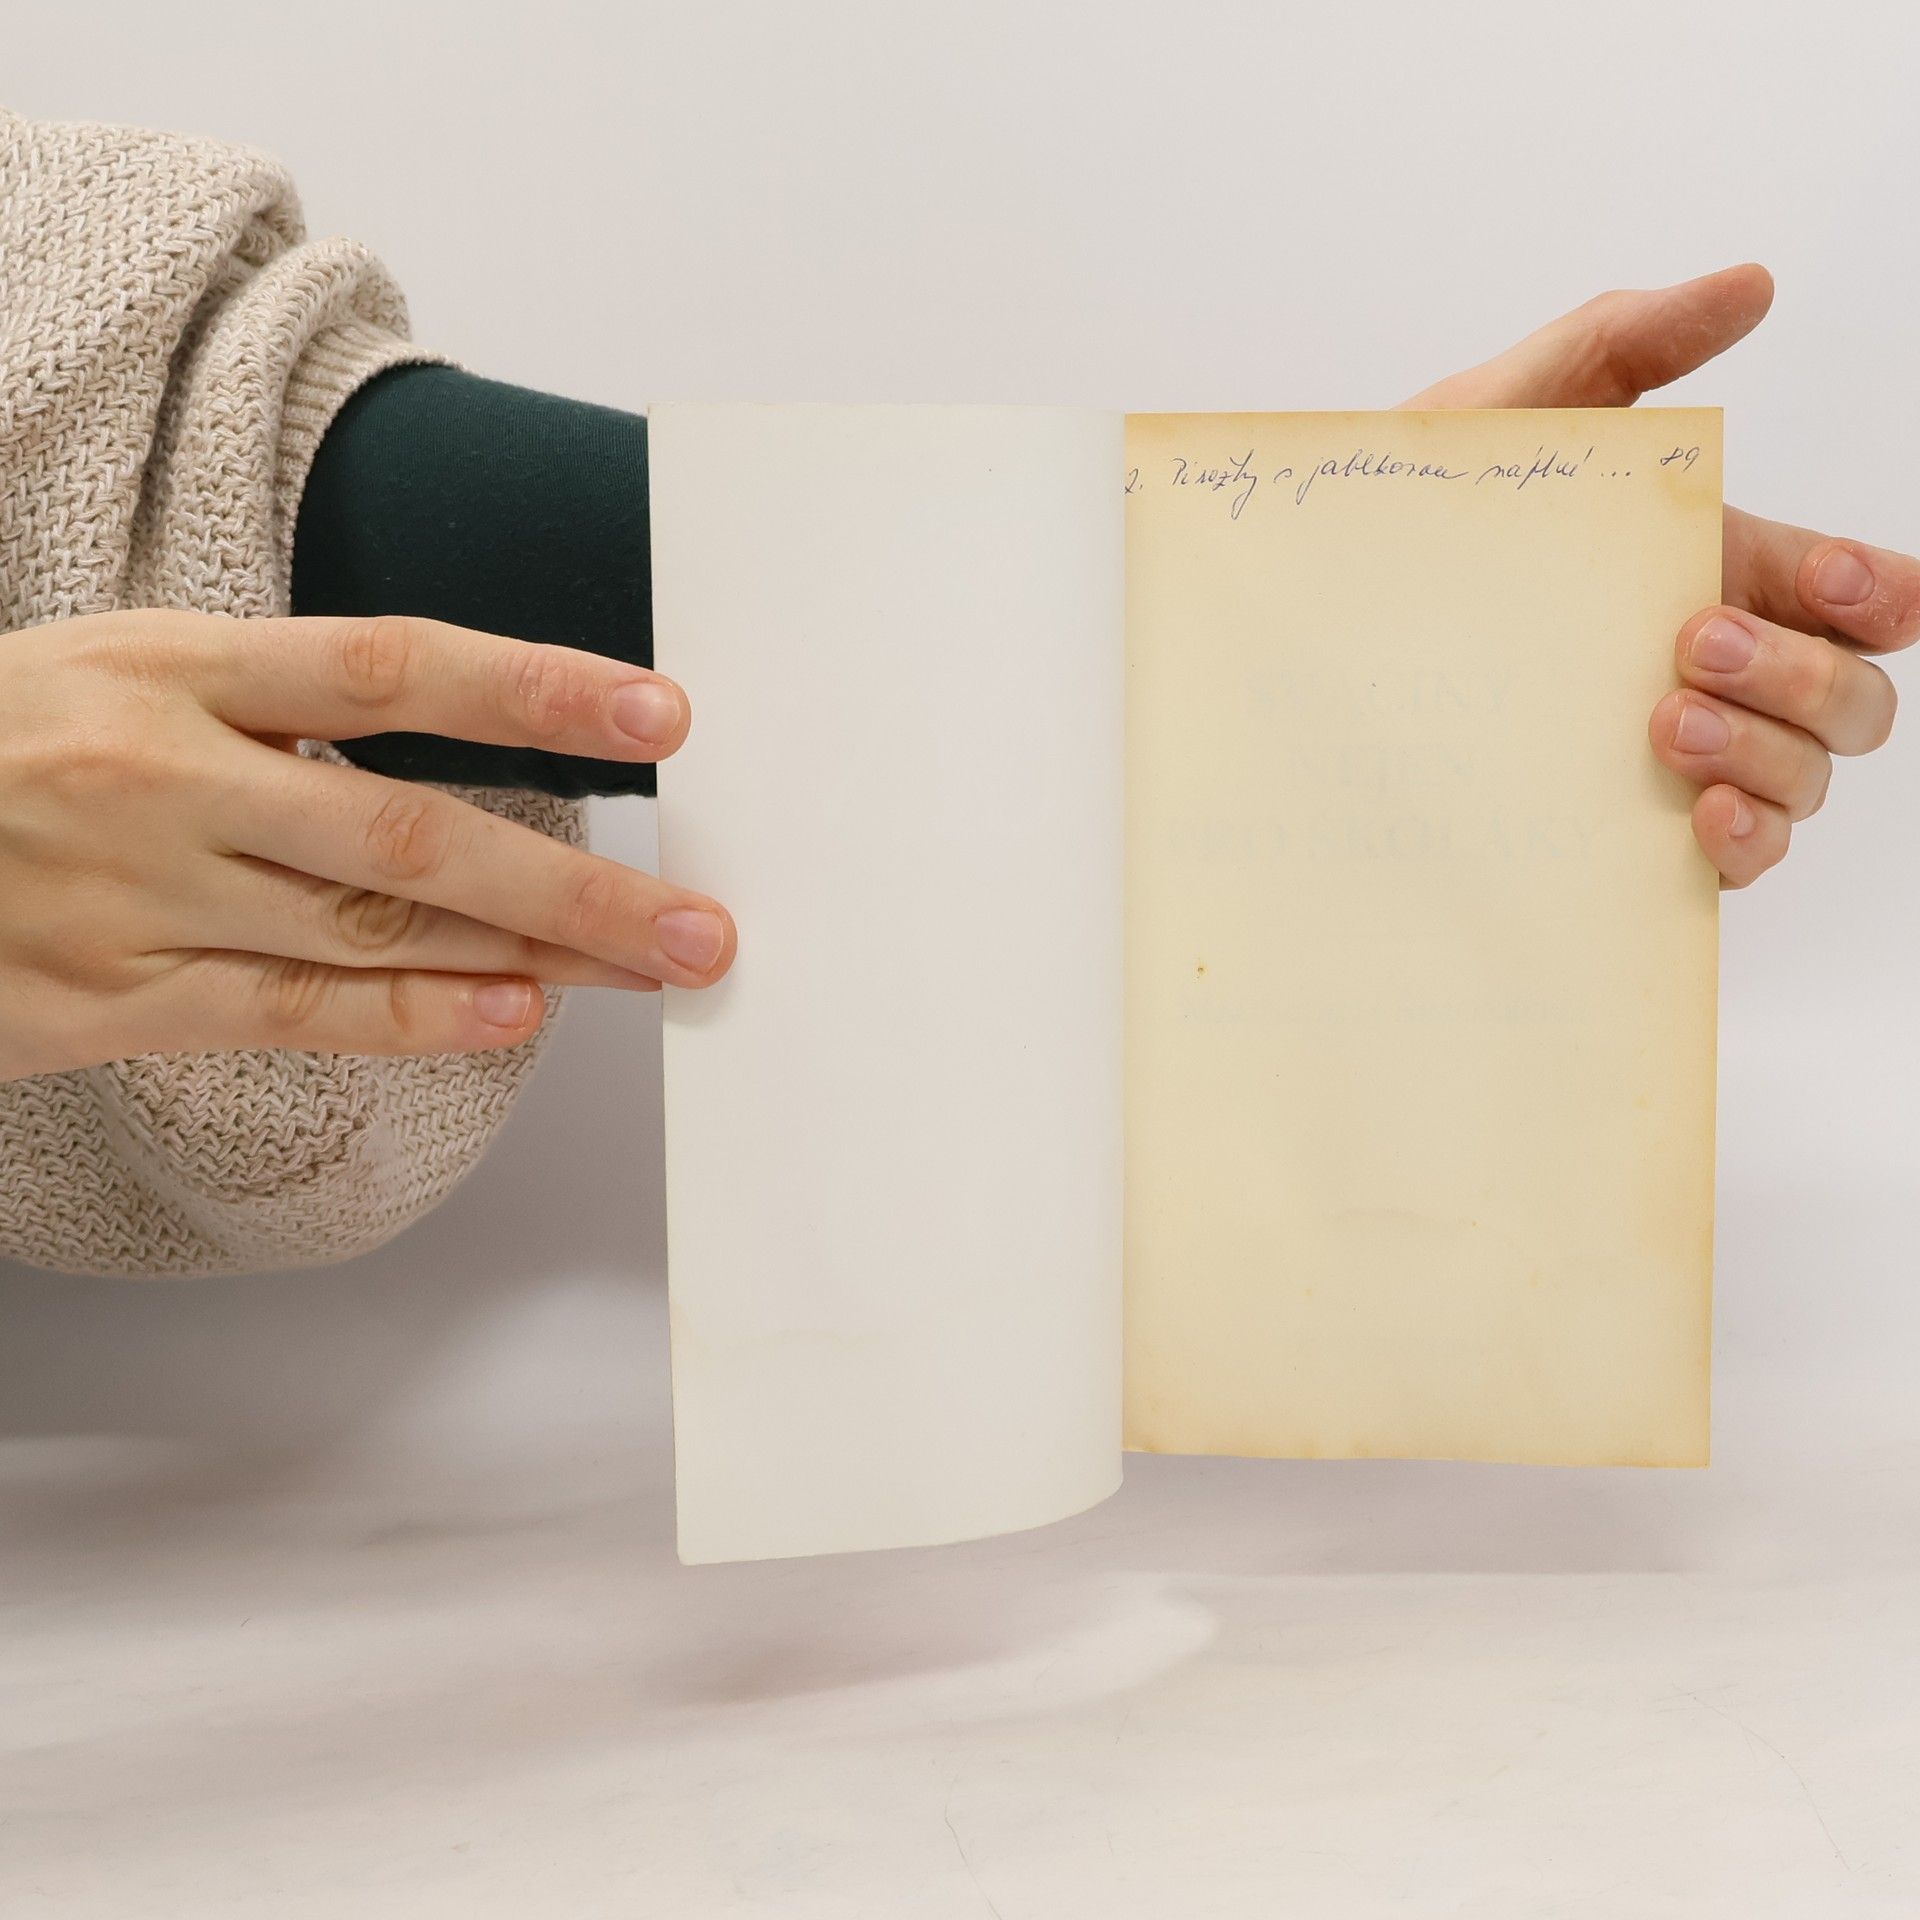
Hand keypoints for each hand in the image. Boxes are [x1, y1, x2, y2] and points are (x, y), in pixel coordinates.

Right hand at [0, 610, 736, 1080]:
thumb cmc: (1, 741)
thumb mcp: (117, 667)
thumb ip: (270, 702)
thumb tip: (448, 744)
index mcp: (170, 666)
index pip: (388, 667)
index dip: (533, 689)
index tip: (660, 712)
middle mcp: (162, 776)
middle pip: (410, 832)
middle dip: (575, 884)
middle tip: (701, 920)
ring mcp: (137, 894)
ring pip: (370, 933)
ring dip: (529, 957)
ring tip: (647, 969)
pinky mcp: (106, 1000)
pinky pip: (289, 1012)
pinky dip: (412, 1020)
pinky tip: (516, 1017)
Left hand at [1402, 265, 1909, 885]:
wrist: (1309, 621)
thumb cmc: (1410, 518)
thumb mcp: (1503, 416)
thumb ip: (1620, 344)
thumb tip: (1749, 284)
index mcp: (1712, 567)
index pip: (1859, 597)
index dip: (1880, 591)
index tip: (1827, 577)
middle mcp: (1710, 668)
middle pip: (1851, 697)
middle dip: (1801, 672)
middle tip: (1687, 640)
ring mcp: (1677, 755)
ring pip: (1807, 776)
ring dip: (1767, 751)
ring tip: (1659, 720)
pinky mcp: (1630, 830)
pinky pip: (1741, 856)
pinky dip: (1747, 840)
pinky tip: (1702, 816)